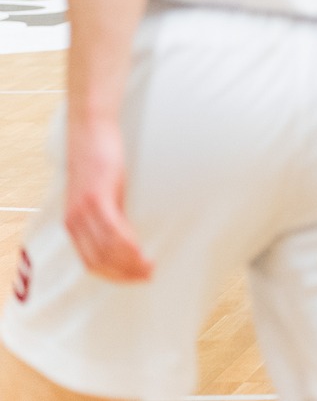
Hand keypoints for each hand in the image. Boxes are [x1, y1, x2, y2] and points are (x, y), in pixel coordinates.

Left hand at [64, 117, 151, 281]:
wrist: (90, 130)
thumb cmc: (98, 158)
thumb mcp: (99, 192)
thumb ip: (108, 212)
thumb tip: (125, 230)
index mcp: (74, 223)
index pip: (91, 262)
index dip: (114, 275)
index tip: (136, 278)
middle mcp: (75, 221)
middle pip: (98, 261)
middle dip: (124, 274)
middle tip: (148, 277)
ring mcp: (84, 211)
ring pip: (106, 250)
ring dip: (130, 263)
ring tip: (150, 266)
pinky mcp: (97, 198)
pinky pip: (113, 231)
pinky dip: (128, 245)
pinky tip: (141, 250)